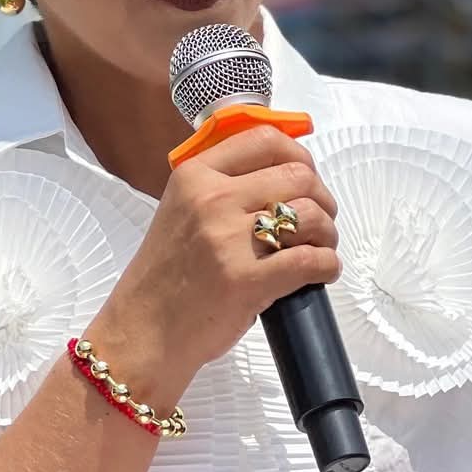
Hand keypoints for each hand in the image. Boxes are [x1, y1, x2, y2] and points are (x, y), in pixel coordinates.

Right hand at [90, 124, 340, 399]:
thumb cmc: (167, 275)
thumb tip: (283, 171)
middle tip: (320, 220)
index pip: (264, 140)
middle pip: (298, 175)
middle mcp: (212, 199)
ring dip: (328, 232)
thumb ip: (222, 186)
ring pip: (310, 215)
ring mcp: (228, 239)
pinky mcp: (247, 280)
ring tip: (320, 247)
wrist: (143, 331)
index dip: (299, 155)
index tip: (306, 175)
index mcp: (194, 175)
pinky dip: (327, 265)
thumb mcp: (182, 211)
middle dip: (321, 198)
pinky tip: (322, 272)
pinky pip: (311, 260)